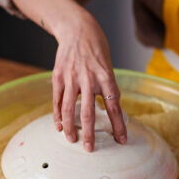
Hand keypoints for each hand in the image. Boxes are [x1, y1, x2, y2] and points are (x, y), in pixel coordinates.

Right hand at [52, 11, 126, 151]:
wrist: (78, 29)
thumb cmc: (97, 50)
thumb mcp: (108, 67)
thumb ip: (107, 89)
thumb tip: (109, 111)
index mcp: (106, 77)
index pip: (114, 106)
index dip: (118, 125)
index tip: (121, 139)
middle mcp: (88, 79)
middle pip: (88, 112)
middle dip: (89, 133)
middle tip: (89, 148)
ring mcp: (71, 78)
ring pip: (68, 109)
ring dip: (70, 127)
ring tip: (72, 140)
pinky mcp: (58, 76)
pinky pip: (57, 100)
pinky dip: (57, 115)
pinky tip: (59, 126)